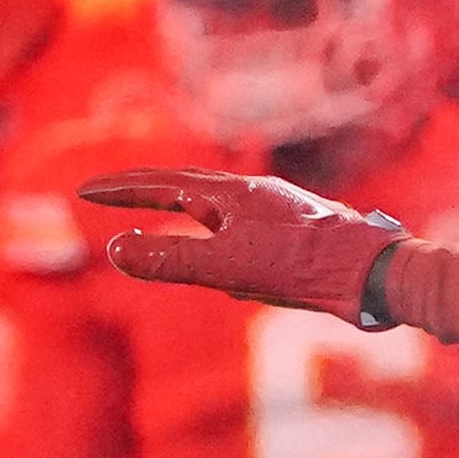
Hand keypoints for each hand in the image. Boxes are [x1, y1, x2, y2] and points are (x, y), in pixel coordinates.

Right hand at [81, 169, 408, 321]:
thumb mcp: (229, 268)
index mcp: (231, 193)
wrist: (376, 275)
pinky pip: (247, 237)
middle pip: (186, 186)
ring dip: (185, 213)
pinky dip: (223, 245)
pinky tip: (233, 269)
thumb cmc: (306, 266)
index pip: (160, 183)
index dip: (120, 190)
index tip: (83, 191)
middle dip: (145, 192)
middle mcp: (253, 196)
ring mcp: (277, 215)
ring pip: (219, 210)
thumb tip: (115, 250)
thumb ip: (172, 259)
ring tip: (163, 225)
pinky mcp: (298, 240)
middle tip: (111, 196)